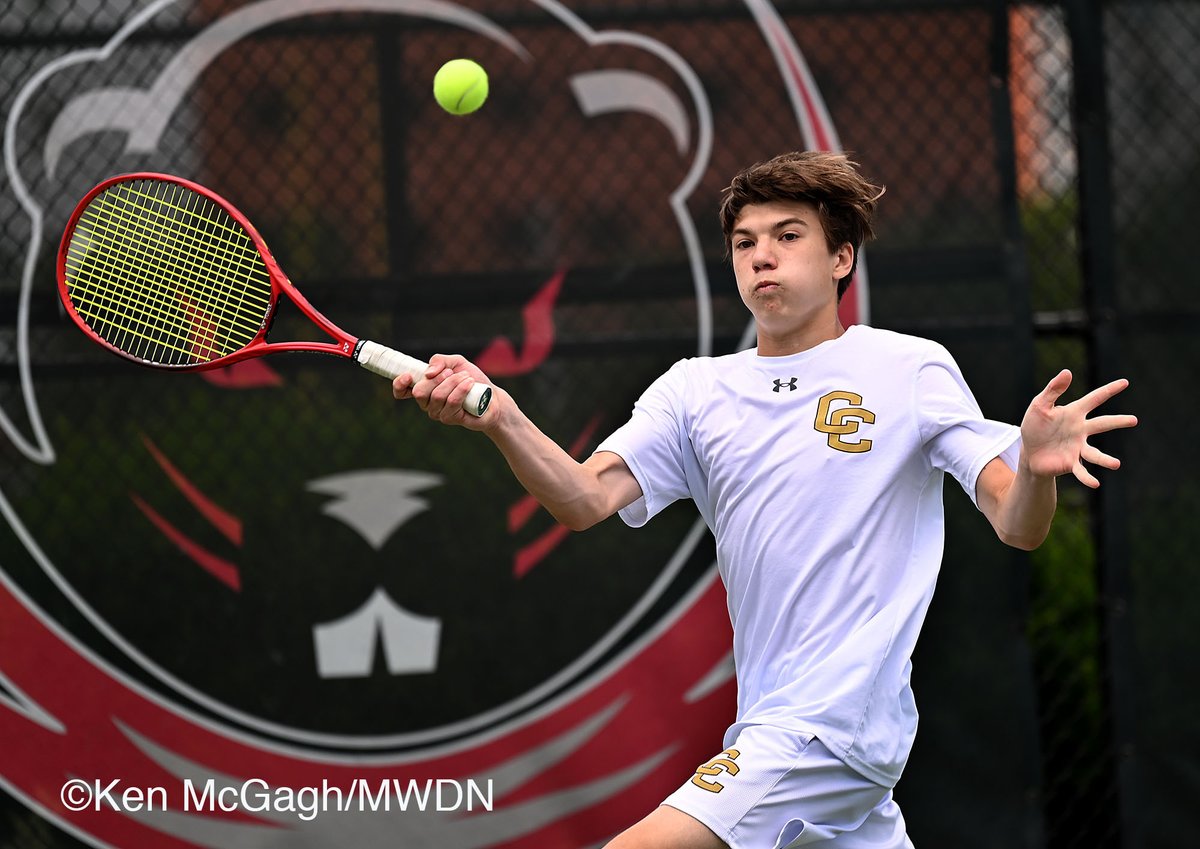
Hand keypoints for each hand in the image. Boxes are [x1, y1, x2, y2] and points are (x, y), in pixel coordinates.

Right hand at [392, 354, 503, 431]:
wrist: (492, 397)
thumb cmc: (471, 379)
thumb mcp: (456, 362)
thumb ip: (440, 360)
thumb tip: (428, 373)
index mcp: (424, 389)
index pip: (401, 391)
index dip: (399, 384)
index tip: (408, 375)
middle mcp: (427, 403)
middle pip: (420, 392)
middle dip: (437, 378)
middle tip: (452, 373)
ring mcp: (438, 413)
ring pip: (437, 396)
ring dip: (453, 382)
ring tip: (467, 377)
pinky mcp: (450, 419)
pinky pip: (451, 402)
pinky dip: (461, 389)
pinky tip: (469, 384)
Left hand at [1019, 369, 1136, 487]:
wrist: (1029, 452)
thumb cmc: (1035, 427)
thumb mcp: (1039, 405)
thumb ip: (1053, 390)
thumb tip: (1067, 372)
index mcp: (1074, 413)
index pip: (1094, 399)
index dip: (1109, 390)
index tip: (1125, 382)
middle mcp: (1080, 430)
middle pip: (1102, 424)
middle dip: (1117, 421)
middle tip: (1134, 420)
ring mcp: (1078, 447)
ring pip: (1095, 453)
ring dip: (1105, 459)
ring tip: (1116, 464)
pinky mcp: (1071, 463)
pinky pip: (1081, 471)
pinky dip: (1088, 477)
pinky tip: (1095, 483)